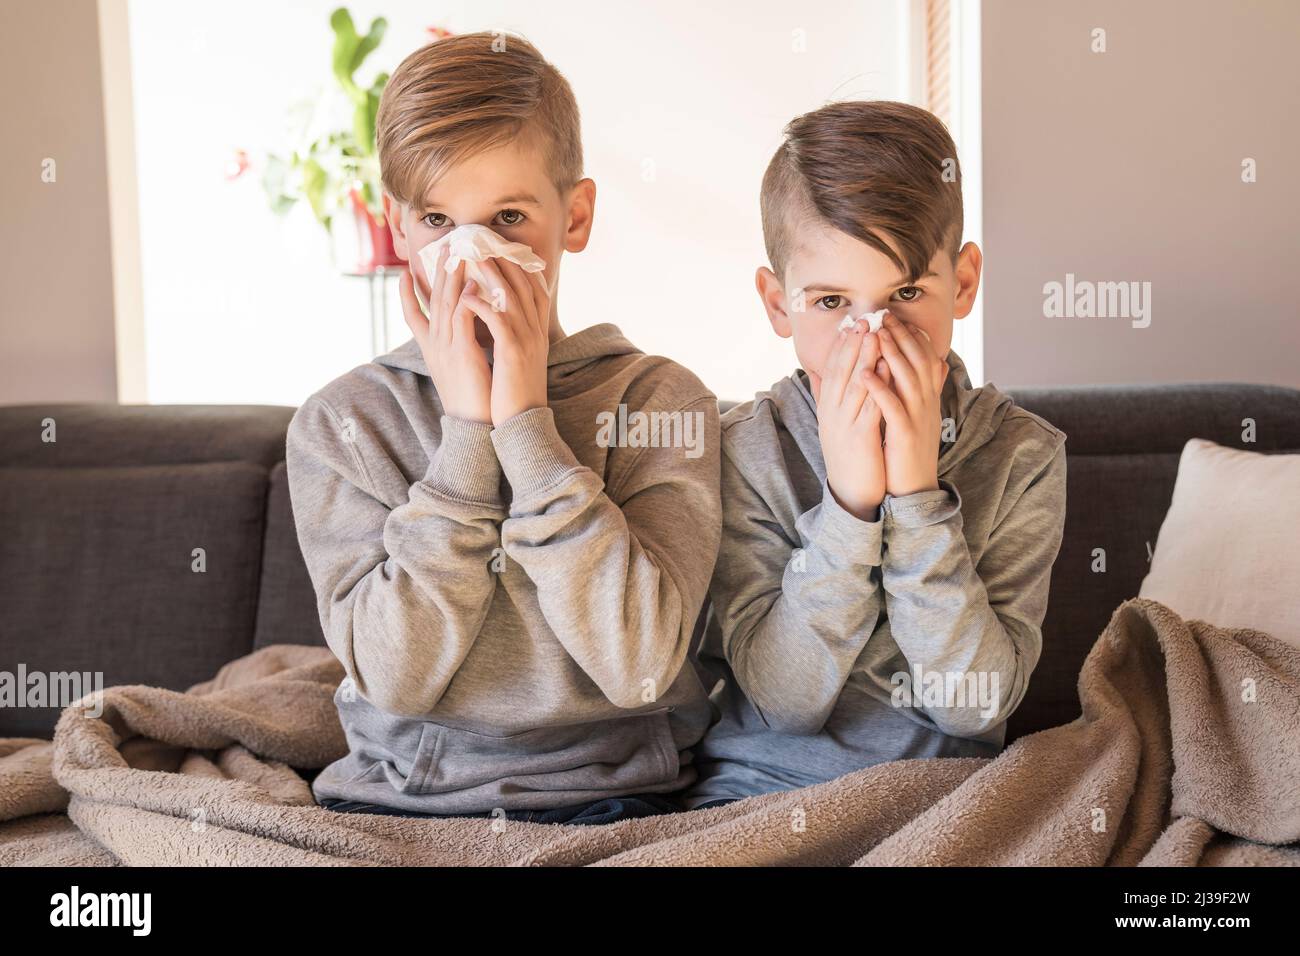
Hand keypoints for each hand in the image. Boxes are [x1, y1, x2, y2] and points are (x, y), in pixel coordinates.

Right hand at [398, 244, 491, 424]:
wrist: (472, 425)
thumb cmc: (471, 397)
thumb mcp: (458, 366)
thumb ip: (458, 344)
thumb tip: (464, 329)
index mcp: (432, 347)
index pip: (413, 315)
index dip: (406, 294)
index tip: (403, 272)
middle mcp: (435, 343)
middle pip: (432, 299)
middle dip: (435, 271)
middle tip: (441, 245)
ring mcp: (446, 347)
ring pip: (446, 303)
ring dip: (451, 276)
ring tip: (456, 253)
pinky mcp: (462, 352)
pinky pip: (463, 318)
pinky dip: (466, 299)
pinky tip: (473, 282)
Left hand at [459, 256, 551, 426]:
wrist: (522, 423)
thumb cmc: (515, 392)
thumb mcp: (520, 358)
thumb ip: (514, 334)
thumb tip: (502, 316)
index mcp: (537, 332)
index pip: (535, 289)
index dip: (521, 267)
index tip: (505, 249)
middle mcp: (536, 332)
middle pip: (523, 285)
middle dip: (504, 261)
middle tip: (485, 242)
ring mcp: (526, 341)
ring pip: (510, 297)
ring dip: (491, 275)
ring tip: (473, 257)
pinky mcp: (513, 353)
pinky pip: (498, 321)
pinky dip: (482, 306)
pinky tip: (466, 296)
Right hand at [814, 318, 893, 520]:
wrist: (850, 493)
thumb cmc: (850, 456)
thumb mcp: (837, 424)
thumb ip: (835, 399)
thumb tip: (830, 375)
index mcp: (828, 409)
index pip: (833, 370)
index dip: (842, 346)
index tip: (852, 324)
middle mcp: (832, 413)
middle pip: (842, 371)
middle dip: (853, 344)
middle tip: (864, 319)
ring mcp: (844, 425)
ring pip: (855, 385)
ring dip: (865, 358)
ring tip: (875, 335)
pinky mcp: (860, 438)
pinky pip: (870, 407)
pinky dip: (878, 386)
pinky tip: (888, 371)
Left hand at [864, 312, 947, 497]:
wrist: (914, 489)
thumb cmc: (911, 450)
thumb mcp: (922, 415)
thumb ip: (928, 389)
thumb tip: (940, 363)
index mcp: (928, 398)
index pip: (925, 358)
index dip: (912, 336)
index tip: (896, 317)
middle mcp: (927, 404)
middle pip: (918, 361)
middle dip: (902, 336)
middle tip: (885, 315)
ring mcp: (918, 418)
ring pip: (908, 379)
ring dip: (892, 354)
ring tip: (877, 334)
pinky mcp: (905, 435)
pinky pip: (892, 407)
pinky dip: (879, 388)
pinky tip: (865, 373)